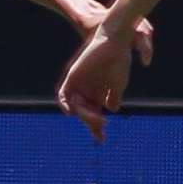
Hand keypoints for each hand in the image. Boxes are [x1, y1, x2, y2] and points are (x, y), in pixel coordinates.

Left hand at [56, 26, 136, 141]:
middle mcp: (88, 91)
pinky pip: (63, 94)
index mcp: (99, 94)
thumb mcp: (118, 84)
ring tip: (98, 118)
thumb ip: (113, 97)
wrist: (114, 43)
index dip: (97, 128)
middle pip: (86, 113)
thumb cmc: (119, 62)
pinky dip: (65, 104)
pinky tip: (71, 112)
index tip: (102, 140)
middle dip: (93, 123)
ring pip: (77, 107)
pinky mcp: (73, 77)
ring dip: (86, 115)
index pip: (95, 115)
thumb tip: (111, 109)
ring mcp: (80, 84)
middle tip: (103, 126)